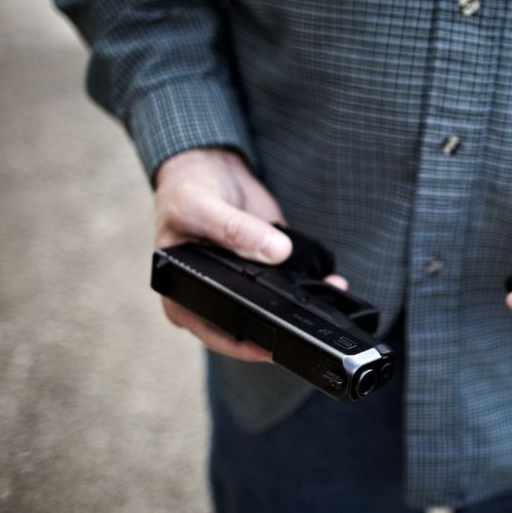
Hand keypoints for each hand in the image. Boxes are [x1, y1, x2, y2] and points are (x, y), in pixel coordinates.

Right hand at [153, 148, 346, 361]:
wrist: (209, 166)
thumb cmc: (187, 190)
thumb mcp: (199, 207)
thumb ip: (234, 230)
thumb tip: (276, 251)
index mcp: (182, 294)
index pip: (213, 332)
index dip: (244, 344)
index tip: (274, 346)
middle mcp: (212, 297)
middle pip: (249, 327)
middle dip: (282, 327)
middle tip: (308, 324)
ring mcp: (242, 285)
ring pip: (274, 309)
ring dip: (302, 306)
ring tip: (326, 297)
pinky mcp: (266, 270)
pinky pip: (289, 285)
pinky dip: (309, 284)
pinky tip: (329, 282)